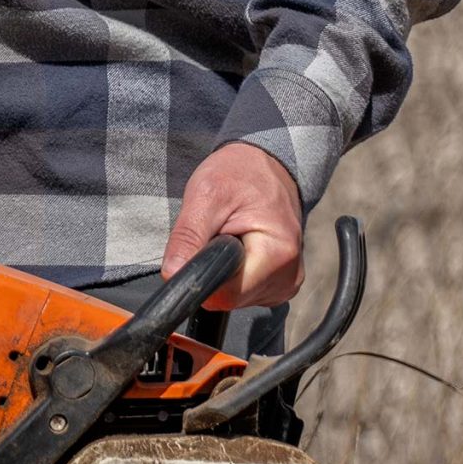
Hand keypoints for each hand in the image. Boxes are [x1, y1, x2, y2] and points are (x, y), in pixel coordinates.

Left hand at [160, 141, 303, 310]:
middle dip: (214, 272)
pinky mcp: (282, 284)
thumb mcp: (206, 195)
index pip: (226, 294)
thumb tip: (173, 275)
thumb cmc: (239, 173)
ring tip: (230, 235)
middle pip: (231, 298)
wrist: (265, 165)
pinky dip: (235, 273)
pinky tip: (240, 247)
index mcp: (277, 254)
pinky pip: (245, 293)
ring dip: (224, 272)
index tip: (200, 248)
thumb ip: (188, 237)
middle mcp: (289, 275)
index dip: (202, 277)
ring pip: (236, 298)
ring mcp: (287, 282)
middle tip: (218, 233)